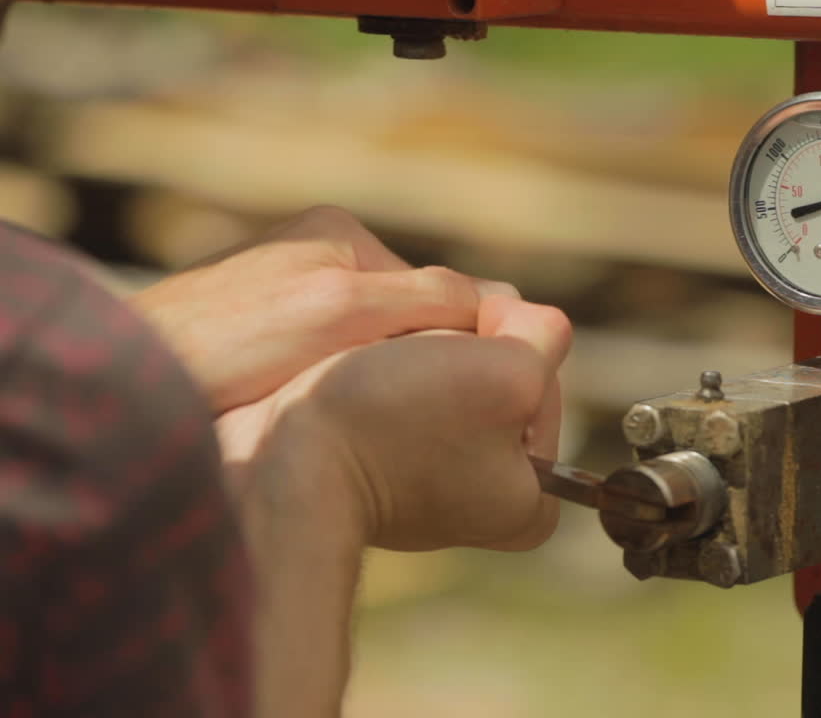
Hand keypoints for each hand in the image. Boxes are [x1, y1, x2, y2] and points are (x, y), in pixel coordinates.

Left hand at [132, 205, 515, 413]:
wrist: (125, 388)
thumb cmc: (225, 346)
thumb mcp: (339, 314)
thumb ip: (423, 300)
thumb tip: (504, 305)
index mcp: (340, 236)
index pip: (443, 291)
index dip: (468, 346)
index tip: (482, 399)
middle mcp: (318, 261)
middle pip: (413, 324)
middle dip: (425, 371)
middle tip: (429, 423)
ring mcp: (292, 304)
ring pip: (380, 355)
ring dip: (388, 392)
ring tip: (378, 431)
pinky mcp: (270, 346)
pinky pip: (341, 375)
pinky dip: (350, 402)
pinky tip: (336, 432)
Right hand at [218, 294, 569, 717]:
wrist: (272, 459)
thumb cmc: (391, 421)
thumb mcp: (510, 370)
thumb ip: (544, 334)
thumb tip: (526, 321)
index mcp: (533, 504)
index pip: (544, 376)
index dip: (502, 343)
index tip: (449, 365)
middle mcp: (491, 503)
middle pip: (497, 375)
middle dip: (457, 349)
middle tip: (404, 370)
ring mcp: (432, 483)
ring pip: (448, 371)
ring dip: (418, 350)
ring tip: (376, 372)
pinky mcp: (383, 460)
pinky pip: (403, 388)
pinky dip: (384, 367)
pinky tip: (354, 378)